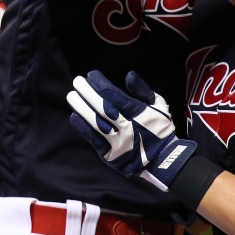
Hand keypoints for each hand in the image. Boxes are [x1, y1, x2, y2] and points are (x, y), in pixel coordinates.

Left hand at [67, 70, 195, 190]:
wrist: (163, 160)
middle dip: (88, 93)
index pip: (116, 97)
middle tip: (77, 81)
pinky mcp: (110, 155)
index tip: (91, 74)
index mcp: (140, 115)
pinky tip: (74, 116)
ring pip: (96, 124)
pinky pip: (94, 140)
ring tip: (71, 96)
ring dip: (82, 109)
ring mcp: (118, 143)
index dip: (102, 85)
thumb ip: (143, 90)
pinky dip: (83, 128)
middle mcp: (127, 128)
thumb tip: (129, 75)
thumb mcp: (160, 106)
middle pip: (104, 109)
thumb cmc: (159, 129)